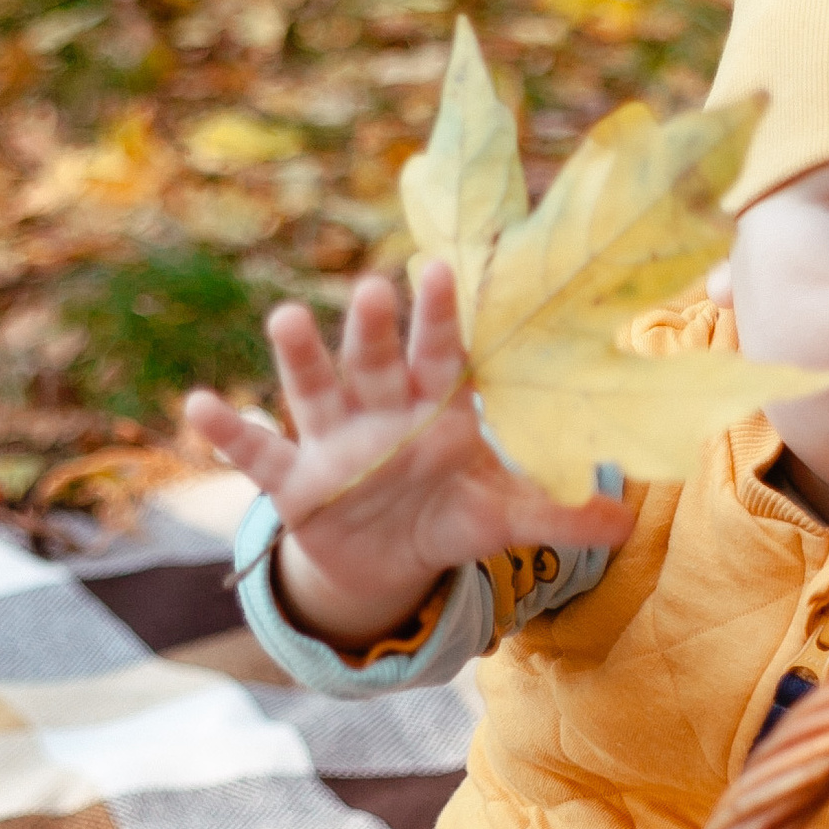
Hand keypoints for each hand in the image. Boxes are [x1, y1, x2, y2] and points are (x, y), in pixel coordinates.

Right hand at [182, 263, 633, 652]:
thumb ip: (557, 516)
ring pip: (313, 388)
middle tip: (371, 287)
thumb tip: (629, 524)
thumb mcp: (502, 520)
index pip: (442, 352)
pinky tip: (198, 406)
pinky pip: (256, 451)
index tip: (440, 268)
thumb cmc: (448, 514)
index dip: (440, 315)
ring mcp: (332, 438)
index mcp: (437, 405)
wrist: (387, 560)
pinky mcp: (294, 478)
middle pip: (376, 358)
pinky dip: (227, 430)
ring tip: (286, 320)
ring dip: (300, 356)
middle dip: (372, 327)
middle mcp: (381, 408)